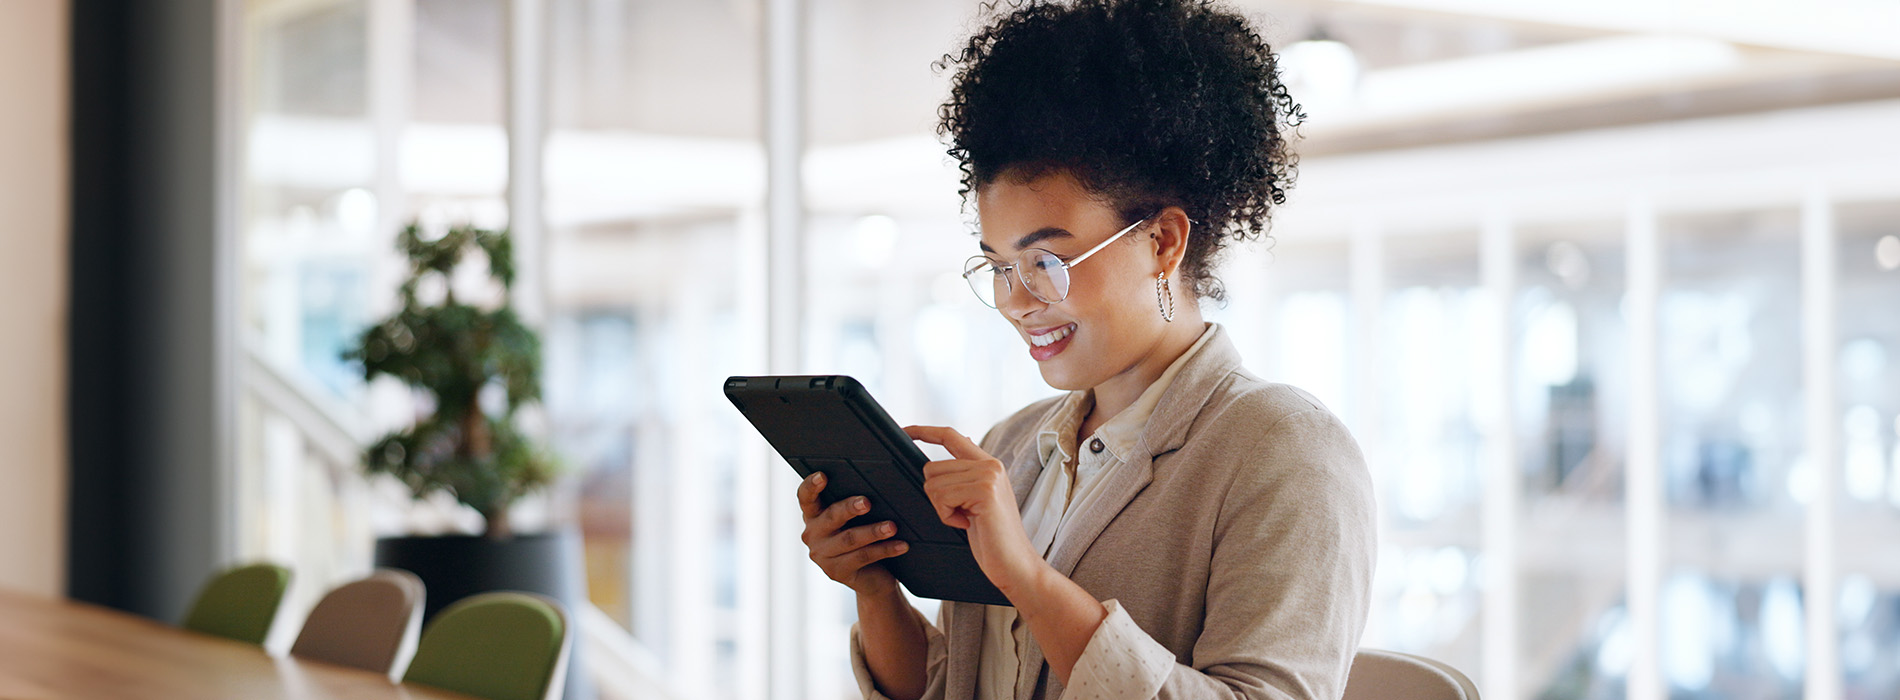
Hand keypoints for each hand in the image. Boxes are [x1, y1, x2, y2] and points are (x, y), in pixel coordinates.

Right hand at [797, 472, 908, 594]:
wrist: (871, 577)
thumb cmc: (863, 538)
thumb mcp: (856, 519)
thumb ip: (856, 504)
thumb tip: (876, 487)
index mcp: (814, 515)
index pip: (806, 497)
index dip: (811, 486)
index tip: (822, 476)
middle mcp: (813, 534)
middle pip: (831, 517)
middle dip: (849, 508)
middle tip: (867, 502)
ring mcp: (822, 556)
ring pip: (850, 539)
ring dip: (873, 531)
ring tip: (892, 526)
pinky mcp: (837, 572)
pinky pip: (864, 557)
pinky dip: (885, 549)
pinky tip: (901, 545)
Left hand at [904, 425, 1044, 593]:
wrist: (1015, 564)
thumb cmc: (992, 539)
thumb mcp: (976, 502)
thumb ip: (966, 476)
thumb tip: (954, 450)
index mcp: (988, 464)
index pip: (951, 436)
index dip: (925, 431)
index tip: (905, 431)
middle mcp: (990, 465)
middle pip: (932, 468)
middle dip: (936, 497)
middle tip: (960, 515)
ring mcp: (989, 476)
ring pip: (933, 484)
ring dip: (942, 509)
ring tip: (966, 520)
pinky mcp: (984, 491)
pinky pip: (942, 497)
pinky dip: (947, 516)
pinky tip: (967, 524)